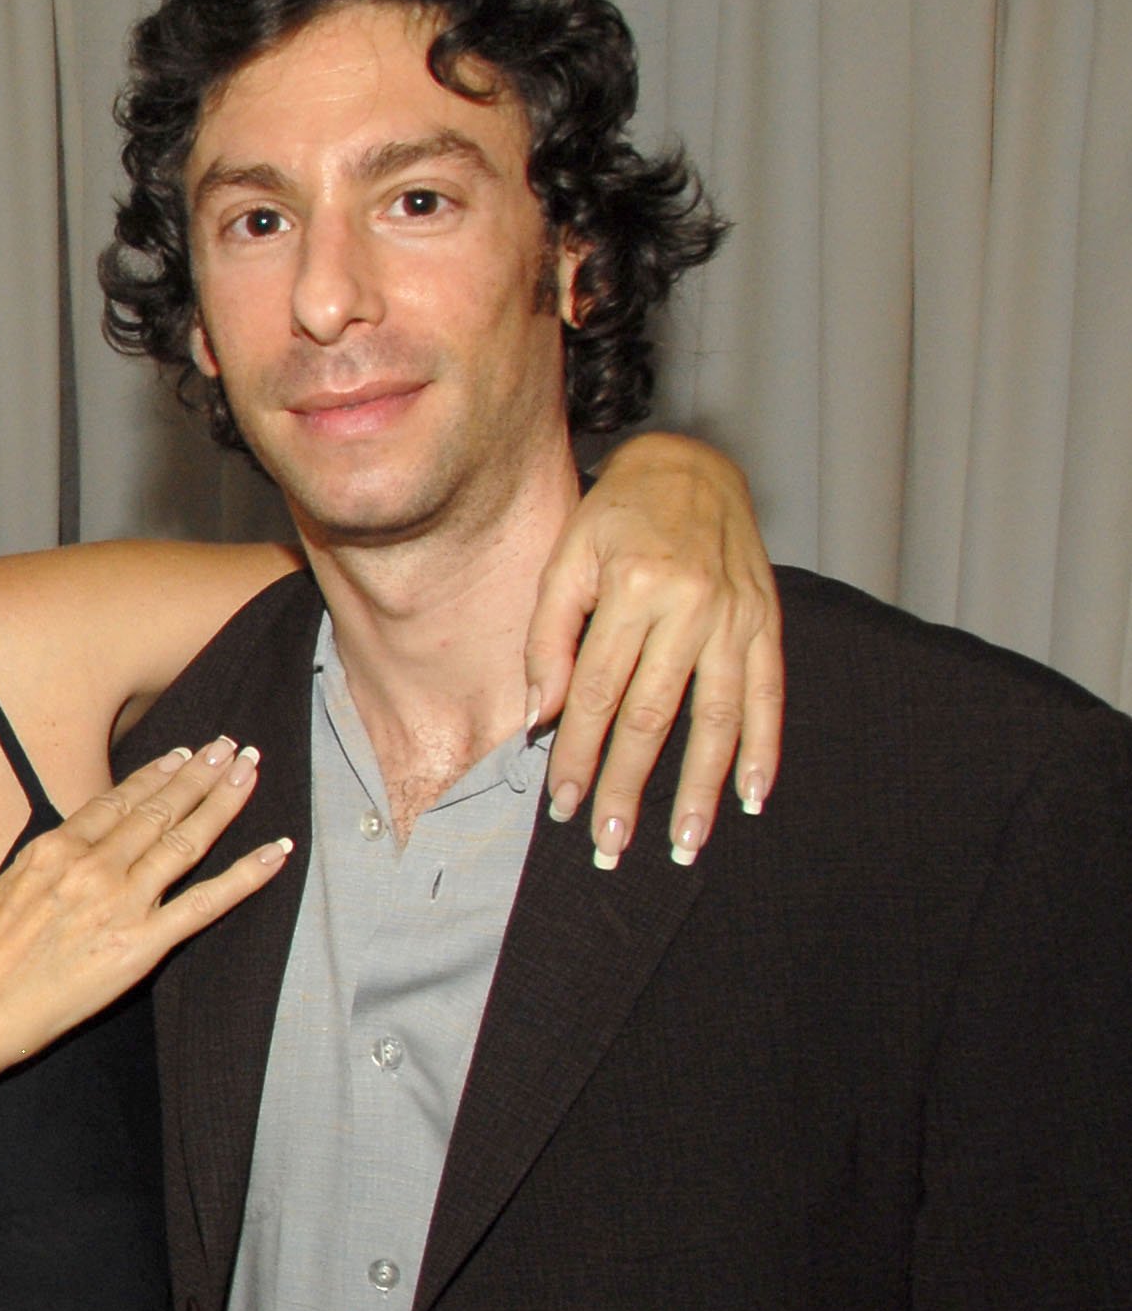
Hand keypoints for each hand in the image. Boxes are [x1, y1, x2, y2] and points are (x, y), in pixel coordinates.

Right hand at [0, 739, 284, 1082]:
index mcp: (56, 849)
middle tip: (231, 746)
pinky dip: (246, 874)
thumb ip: (46, 863)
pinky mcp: (143, 945)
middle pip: (159, 809)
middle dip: (200, 774)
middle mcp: (94, 866)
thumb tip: (72, 846)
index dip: (157, 774)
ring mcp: (122, 903)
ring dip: (224, 801)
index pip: (119, 800)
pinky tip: (275, 851)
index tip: (184, 756)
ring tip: (250, 771)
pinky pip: (206, 903)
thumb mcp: (3, 889)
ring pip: (186, 840)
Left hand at [529, 433, 785, 868]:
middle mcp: (690, 605)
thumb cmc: (614, 518)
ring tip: (684, 844)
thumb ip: (547, 640)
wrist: (691, 466)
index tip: (565, 805)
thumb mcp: (564, 562)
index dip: (580, 755)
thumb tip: (540, 719)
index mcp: (631, 589)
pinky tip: (751, 796)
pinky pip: (770, 695)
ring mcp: (737, 616)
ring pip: (717, 718)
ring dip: (700, 788)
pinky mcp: (768, 621)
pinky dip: (763, 749)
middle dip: (630, 787)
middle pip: (653, 716)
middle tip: (612, 844)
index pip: (597, 694)